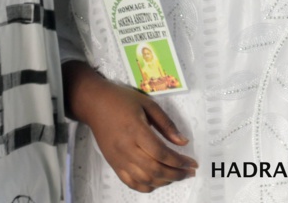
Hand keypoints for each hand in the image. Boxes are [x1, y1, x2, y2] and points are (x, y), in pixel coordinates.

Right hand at [65, 63, 196, 191]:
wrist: (94, 104)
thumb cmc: (121, 100)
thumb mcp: (148, 104)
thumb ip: (166, 124)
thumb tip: (183, 141)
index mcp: (136, 130)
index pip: (161, 153)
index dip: (179, 161)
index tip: (192, 163)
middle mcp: (126, 148)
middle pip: (154, 169)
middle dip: (176, 174)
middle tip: (189, 172)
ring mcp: (118, 159)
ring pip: (144, 179)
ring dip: (164, 181)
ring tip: (177, 176)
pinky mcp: (113, 164)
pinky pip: (130, 182)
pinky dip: (146, 186)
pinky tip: (157, 182)